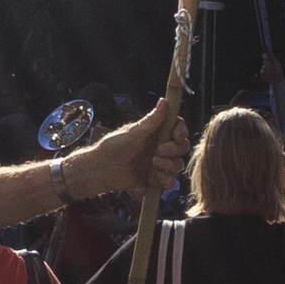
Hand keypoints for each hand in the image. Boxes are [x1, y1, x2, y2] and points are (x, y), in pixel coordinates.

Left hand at [62, 106, 186, 205]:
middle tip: (159, 151)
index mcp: (156, 132)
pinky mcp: (156, 180)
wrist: (102, 170)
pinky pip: (170, 182)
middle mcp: (160, 147)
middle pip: (182, 147)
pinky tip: (156, 177)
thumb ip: (151, 120)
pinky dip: (166, 180)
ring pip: (178, 164)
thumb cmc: (114, 147)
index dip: (181, 132)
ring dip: (169, 164)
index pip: (178, 128)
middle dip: (175, 150)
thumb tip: (164, 101)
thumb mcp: (133, 133)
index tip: (176, 136)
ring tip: (153, 163)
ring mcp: (159, 164)